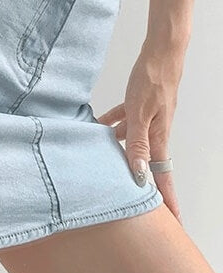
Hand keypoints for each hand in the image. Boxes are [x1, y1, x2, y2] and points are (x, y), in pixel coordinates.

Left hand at [97, 45, 183, 224]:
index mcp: (158, 137)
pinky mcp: (141, 103)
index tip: (172, 221)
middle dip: (141, 181)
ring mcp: (149, 117)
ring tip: (103, 163)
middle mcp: (155, 131)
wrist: (162, 50)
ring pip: (132, 141)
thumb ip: (137, 142)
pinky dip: (113, 124)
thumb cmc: (153, 78)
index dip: (166, 199)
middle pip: (147, 162)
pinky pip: (125, 119)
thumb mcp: (140, 113)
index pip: (162, 175)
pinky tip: (99, 125)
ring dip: (119, 151)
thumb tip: (138, 173)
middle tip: (134, 199)